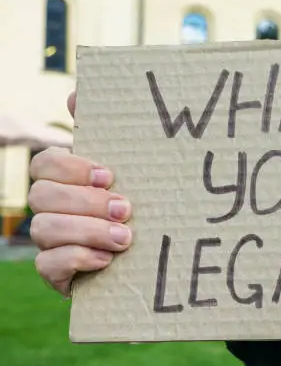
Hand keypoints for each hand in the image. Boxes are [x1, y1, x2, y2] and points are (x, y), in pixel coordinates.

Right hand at [28, 91, 132, 296]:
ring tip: (125, 238)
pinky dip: (77, 260)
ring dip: (87, 231)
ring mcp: (52, 241)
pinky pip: (47, 266)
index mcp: (68, 180)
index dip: (70, 168)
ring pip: (43, 229)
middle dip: (84, 202)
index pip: (46, 164)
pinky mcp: (57, 273)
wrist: (153, 258)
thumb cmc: (140, 206)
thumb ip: (107, 135)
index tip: (109, 175)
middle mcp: (54, 208)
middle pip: (41, 195)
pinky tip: (107, 260)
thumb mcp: (132, 169)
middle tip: (126, 209)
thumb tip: (77, 92)